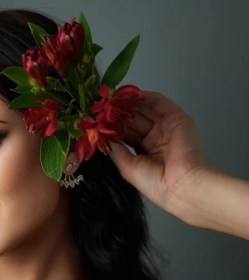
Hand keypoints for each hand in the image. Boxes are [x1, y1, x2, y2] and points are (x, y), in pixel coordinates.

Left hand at [107, 90, 213, 219]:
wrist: (181, 184)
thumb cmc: (156, 184)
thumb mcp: (128, 167)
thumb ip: (116, 150)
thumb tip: (103, 136)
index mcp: (145, 153)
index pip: (126, 134)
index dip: (113, 127)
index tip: (97, 120)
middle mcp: (155, 139)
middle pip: (134, 120)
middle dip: (119, 113)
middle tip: (102, 106)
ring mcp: (166, 127)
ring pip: (144, 110)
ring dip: (128, 104)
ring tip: (112, 98)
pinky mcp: (176, 117)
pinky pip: (158, 102)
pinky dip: (144, 96)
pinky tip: (128, 94)